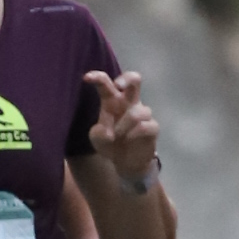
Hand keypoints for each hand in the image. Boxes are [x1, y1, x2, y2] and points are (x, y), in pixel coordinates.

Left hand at [85, 67, 160, 187]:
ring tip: (116, 137)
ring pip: (137, 112)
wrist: (126, 162)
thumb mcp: (97, 139)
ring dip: (123, 126)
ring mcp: (143, 113)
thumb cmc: (110, 143)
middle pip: (134, 79)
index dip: (97, 77)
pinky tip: (128, 140)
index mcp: (113, 100)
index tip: (86, 78)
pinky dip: (133, 134)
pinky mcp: (153, 127)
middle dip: (127, 79)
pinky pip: (145, 126)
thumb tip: (107, 132)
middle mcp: (129, 102)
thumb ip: (98, 133)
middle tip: (118, 86)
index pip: (106, 83)